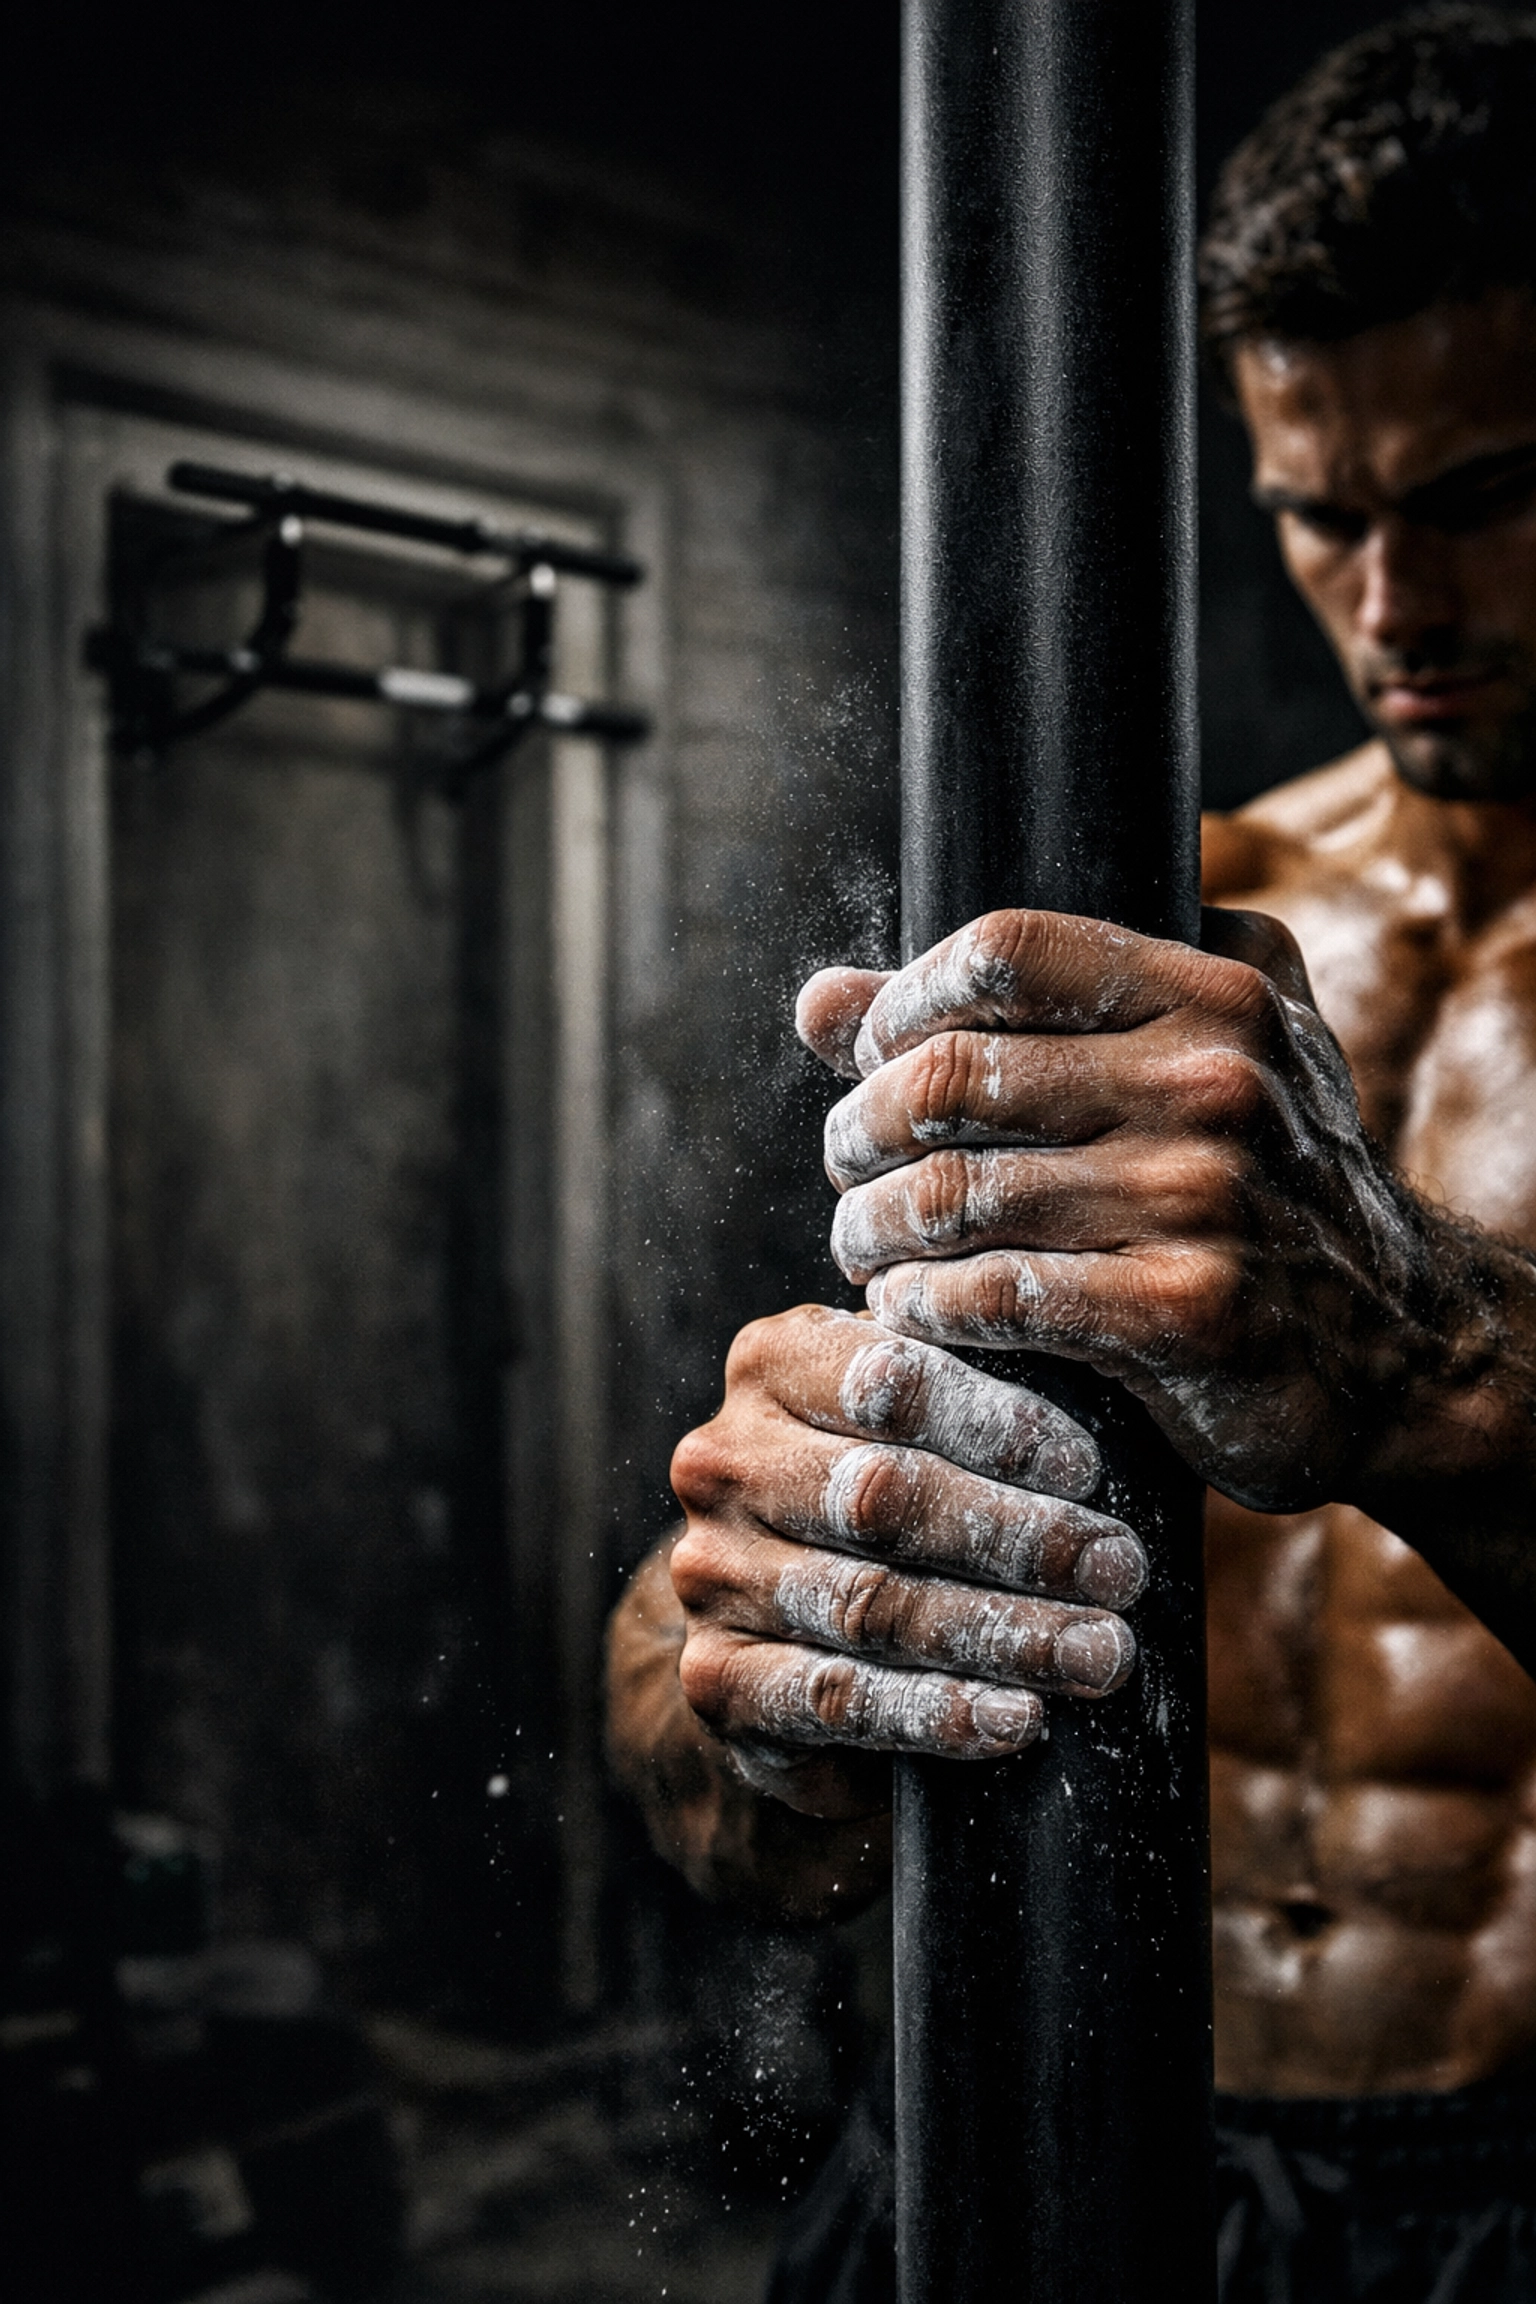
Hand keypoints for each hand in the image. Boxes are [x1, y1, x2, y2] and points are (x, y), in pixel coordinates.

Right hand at [669, 1304, 1145, 1817]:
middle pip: (882, 1495)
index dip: (999, 1423)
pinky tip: (1016, 1718)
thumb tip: (1114, 1382)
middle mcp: (722, 1460)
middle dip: (1018, 1537)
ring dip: (1000, 1634)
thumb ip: (981, 1390)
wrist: (786, 1631)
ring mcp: (708, 1571)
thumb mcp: (925, 1421)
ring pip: (870, 1604)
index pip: (889, 1379)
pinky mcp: (715, 1676)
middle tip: (1118, 1571)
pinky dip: (935, 1712)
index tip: (1089, 1470)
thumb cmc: (898, 1502)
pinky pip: (834, 1698)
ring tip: (1097, 1653)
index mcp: (772, 1364)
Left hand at [798, 905, 1463, 1514]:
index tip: (870, 1057)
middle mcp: (1213, 1084)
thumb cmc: (1270, 1188)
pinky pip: (991, 1297)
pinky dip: (923, 1305)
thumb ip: (1022, 1014)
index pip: (1004, 950)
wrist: (1402, 1351)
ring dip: (869, 1227)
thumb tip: (819, 999)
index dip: (901, 1000)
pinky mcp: (1185, 1314)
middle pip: (949, 1074)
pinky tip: (915, 1308)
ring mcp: (1203, 1200)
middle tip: (846, 1165)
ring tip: (862, 1243)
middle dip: (858, 1127)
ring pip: (949, 1196)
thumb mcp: (1191, 1058)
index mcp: (1214, 994)